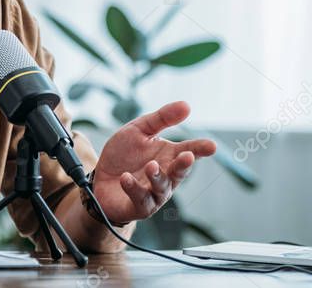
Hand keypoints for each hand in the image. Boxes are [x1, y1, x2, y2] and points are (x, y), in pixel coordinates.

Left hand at [92, 101, 215, 224]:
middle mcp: (166, 176)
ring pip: (161, 188)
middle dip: (183, 165)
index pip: (188, 150)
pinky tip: (125, 177)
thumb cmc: (124, 155)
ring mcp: (154, 193)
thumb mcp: (139, 130)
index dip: (200, 148)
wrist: (99, 178)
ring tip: (151, 166)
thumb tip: (186, 105)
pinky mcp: (138, 206)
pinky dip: (133, 188)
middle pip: (179, 172)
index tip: (211, 146)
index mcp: (169, 155)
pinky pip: (139, 199)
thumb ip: (162, 119)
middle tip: (187, 156)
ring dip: (157, 177)